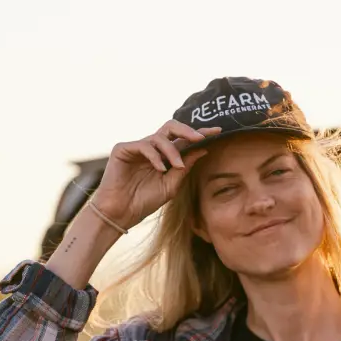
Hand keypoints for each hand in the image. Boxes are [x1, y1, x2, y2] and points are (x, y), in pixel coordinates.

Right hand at [89, 121, 220, 230]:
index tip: (218, 132)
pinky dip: (155, 156)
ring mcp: (137, 147)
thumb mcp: (171, 185)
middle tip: (200, 137)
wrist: (121, 213)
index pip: (183, 140)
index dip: (200, 134)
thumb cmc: (144, 201)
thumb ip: (185, 167)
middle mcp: (151, 148)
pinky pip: (144, 145)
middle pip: (172, 127)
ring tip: (177, 166)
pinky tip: (160, 169)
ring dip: (172, 151)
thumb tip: (203, 149)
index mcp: (164, 156)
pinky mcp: (123, 149)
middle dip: (188, 130)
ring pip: (160, 137)